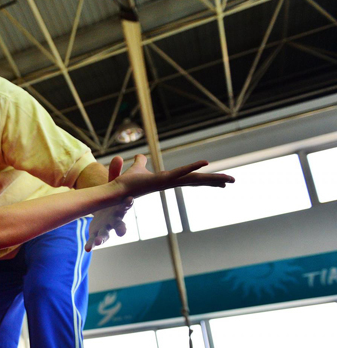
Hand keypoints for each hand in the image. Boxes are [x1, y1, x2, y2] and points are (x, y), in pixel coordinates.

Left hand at [86, 157, 130, 251]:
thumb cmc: (114, 197)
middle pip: (121, 224)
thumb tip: (118, 157)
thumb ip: (115, 172)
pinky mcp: (98, 233)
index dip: (127, 203)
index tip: (129, 200)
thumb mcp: (113, 183)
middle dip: (121, 227)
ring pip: (107, 234)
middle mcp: (116, 219)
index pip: (126, 205)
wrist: (108, 212)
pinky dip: (92, 244)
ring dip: (103, 238)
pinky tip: (88, 248)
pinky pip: (95, 240)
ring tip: (99, 241)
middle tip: (123, 231)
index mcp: (121, 207)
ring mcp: (107, 228)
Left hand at [114, 154, 233, 198]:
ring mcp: (167, 183)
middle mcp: (170, 183)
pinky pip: (179, 172)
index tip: (219, 180)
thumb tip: (139, 157)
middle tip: (233, 181)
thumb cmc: (124, 183)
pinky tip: (206, 162)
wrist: (115, 191)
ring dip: (211, 178)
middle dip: (215, 180)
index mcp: (167, 180)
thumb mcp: (135, 168)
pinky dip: (192, 166)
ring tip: (229, 178)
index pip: (190, 178)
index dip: (205, 178)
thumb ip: (139, 163)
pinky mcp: (162, 180)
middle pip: (197, 181)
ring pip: (193, 179)